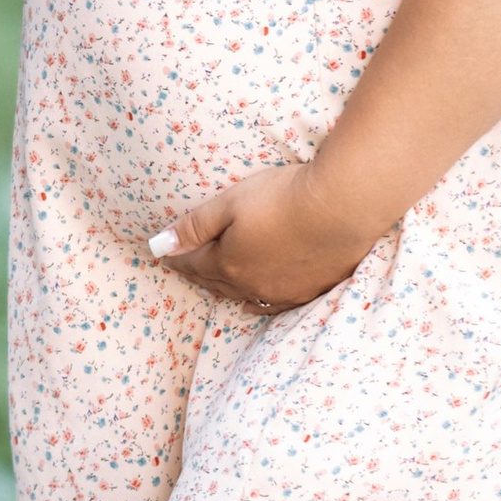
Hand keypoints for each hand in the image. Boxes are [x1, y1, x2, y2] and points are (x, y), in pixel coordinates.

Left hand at [147, 163, 372, 313]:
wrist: (342, 206)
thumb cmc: (283, 197)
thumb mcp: (230, 202)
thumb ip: (194, 226)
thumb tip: (158, 246)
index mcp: (227, 263)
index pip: (193, 263)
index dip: (176, 258)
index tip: (164, 256)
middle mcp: (251, 284)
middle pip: (215, 281)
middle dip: (196, 274)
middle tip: (183, 268)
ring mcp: (282, 290)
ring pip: (242, 295)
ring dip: (223, 289)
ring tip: (210, 285)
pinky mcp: (310, 289)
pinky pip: (272, 303)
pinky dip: (255, 302)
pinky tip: (251, 302)